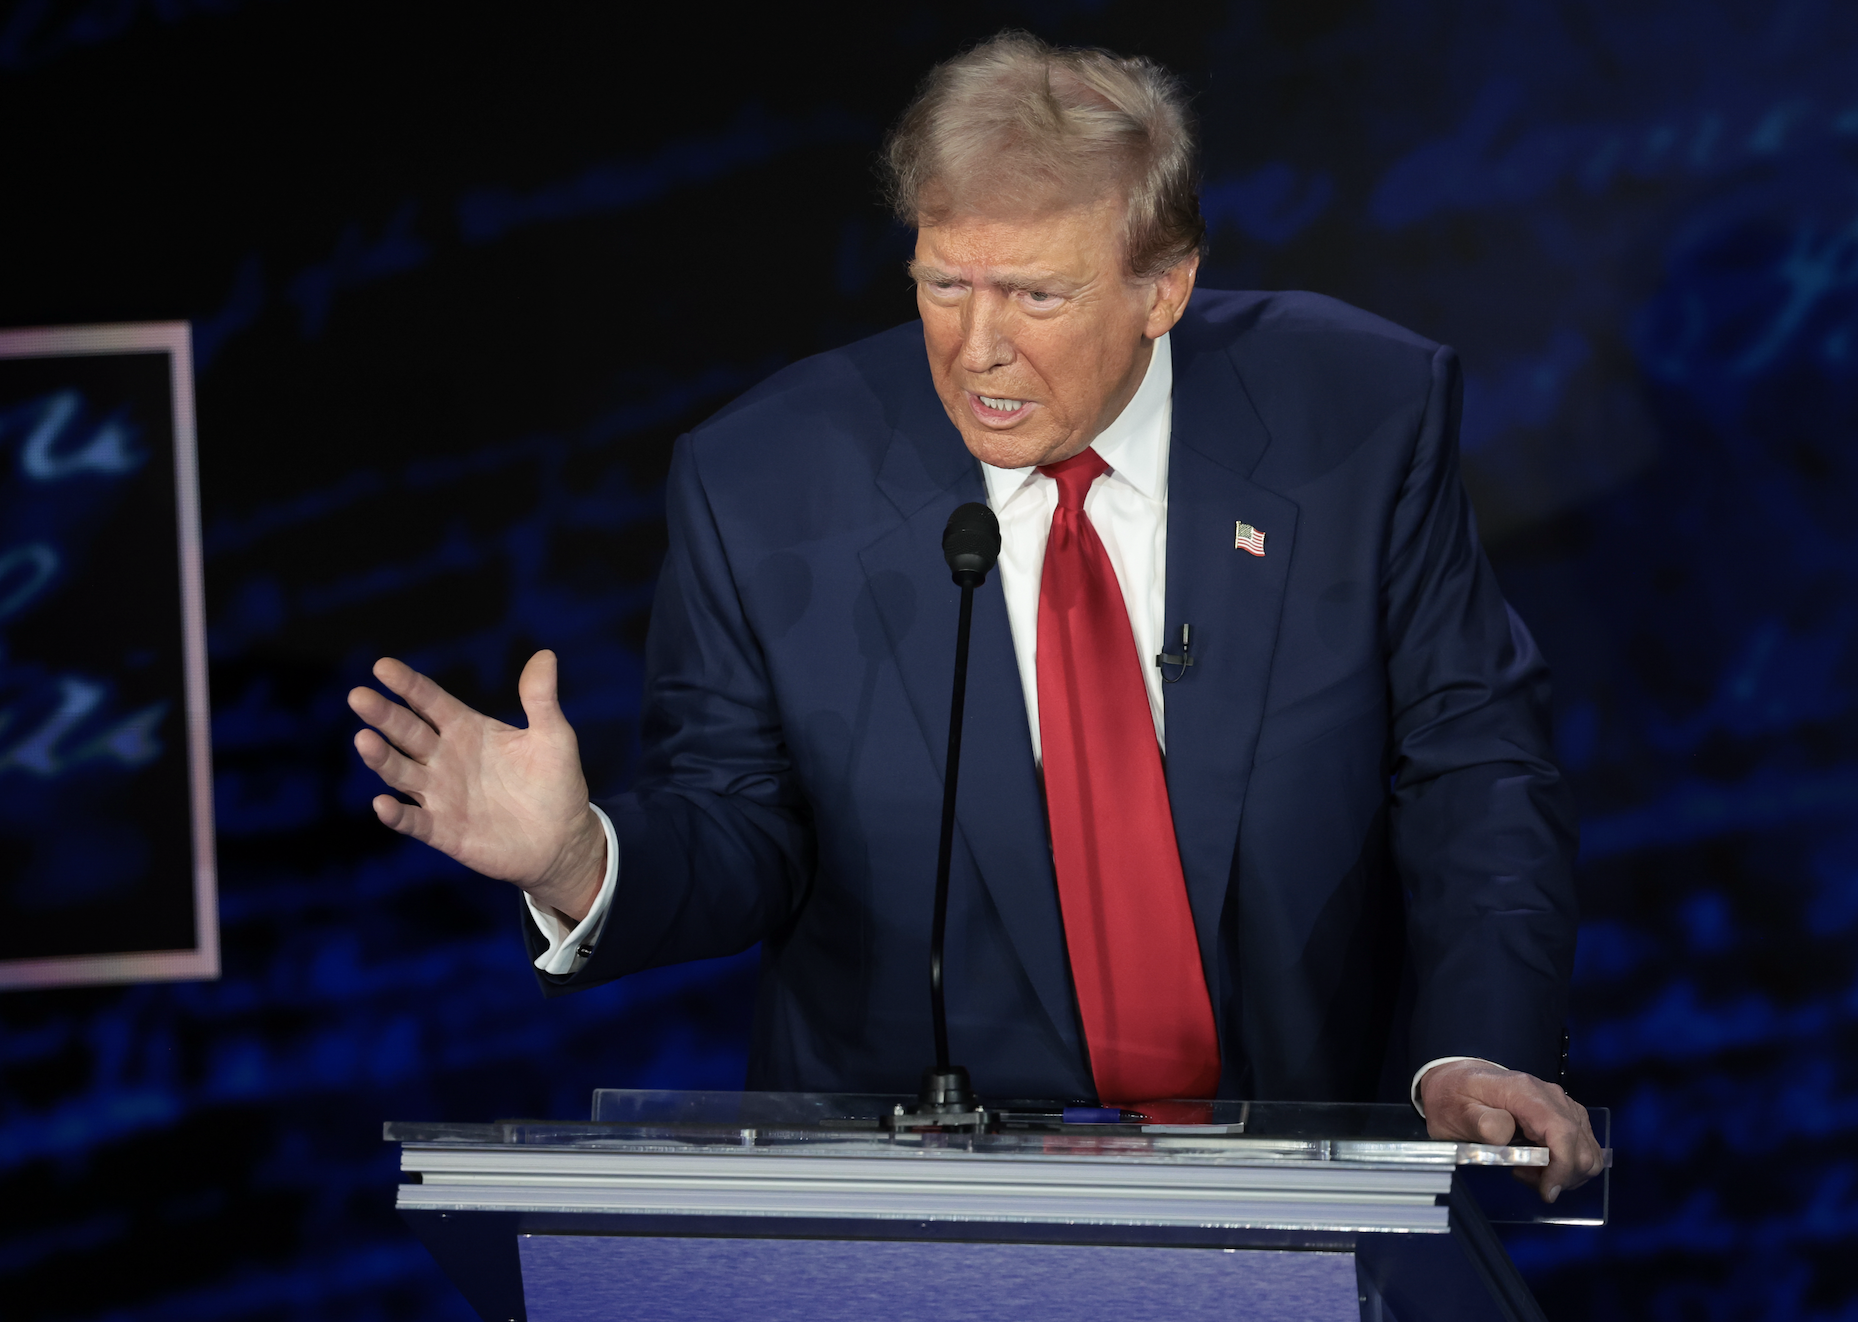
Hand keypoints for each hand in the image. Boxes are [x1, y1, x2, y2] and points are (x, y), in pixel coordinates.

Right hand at [348, 651, 605, 919]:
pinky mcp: (443, 831)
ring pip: (401, 773)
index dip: (408, 685)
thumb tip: (545, 655)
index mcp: (466, 729)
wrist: (562, 839)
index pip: (430, 701)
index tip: (383, 666)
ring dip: (381, 758)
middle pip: (407, 732)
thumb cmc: (556, 783)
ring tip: (364, 739)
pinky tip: (383, 804)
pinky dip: (397, 815)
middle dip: (383, 715)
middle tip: (359, 696)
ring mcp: (440, 794)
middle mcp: (445, 758)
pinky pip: (414, 821)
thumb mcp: (553, 737)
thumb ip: (541, 699)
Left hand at [1419, 1059, 1603, 1202]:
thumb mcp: (1456, 1112)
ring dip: (1565, 1172)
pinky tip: (1539, 1165)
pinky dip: (1567, 1165)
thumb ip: (1481, 1123)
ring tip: (1529, 1172)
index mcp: (1526, 1092)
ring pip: (1588, 1151)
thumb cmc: (1455, 1098)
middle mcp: (1551, 1095)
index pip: (1563, 1131)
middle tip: (1524, 1177)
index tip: (1546, 1191)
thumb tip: (1505, 1134)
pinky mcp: (1564, 1115)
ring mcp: (1561, 1105)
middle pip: (1582, 1146)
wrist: (1456, 1080)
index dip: (1562, 1167)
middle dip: (1561, 1175)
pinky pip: (1582, 1146)